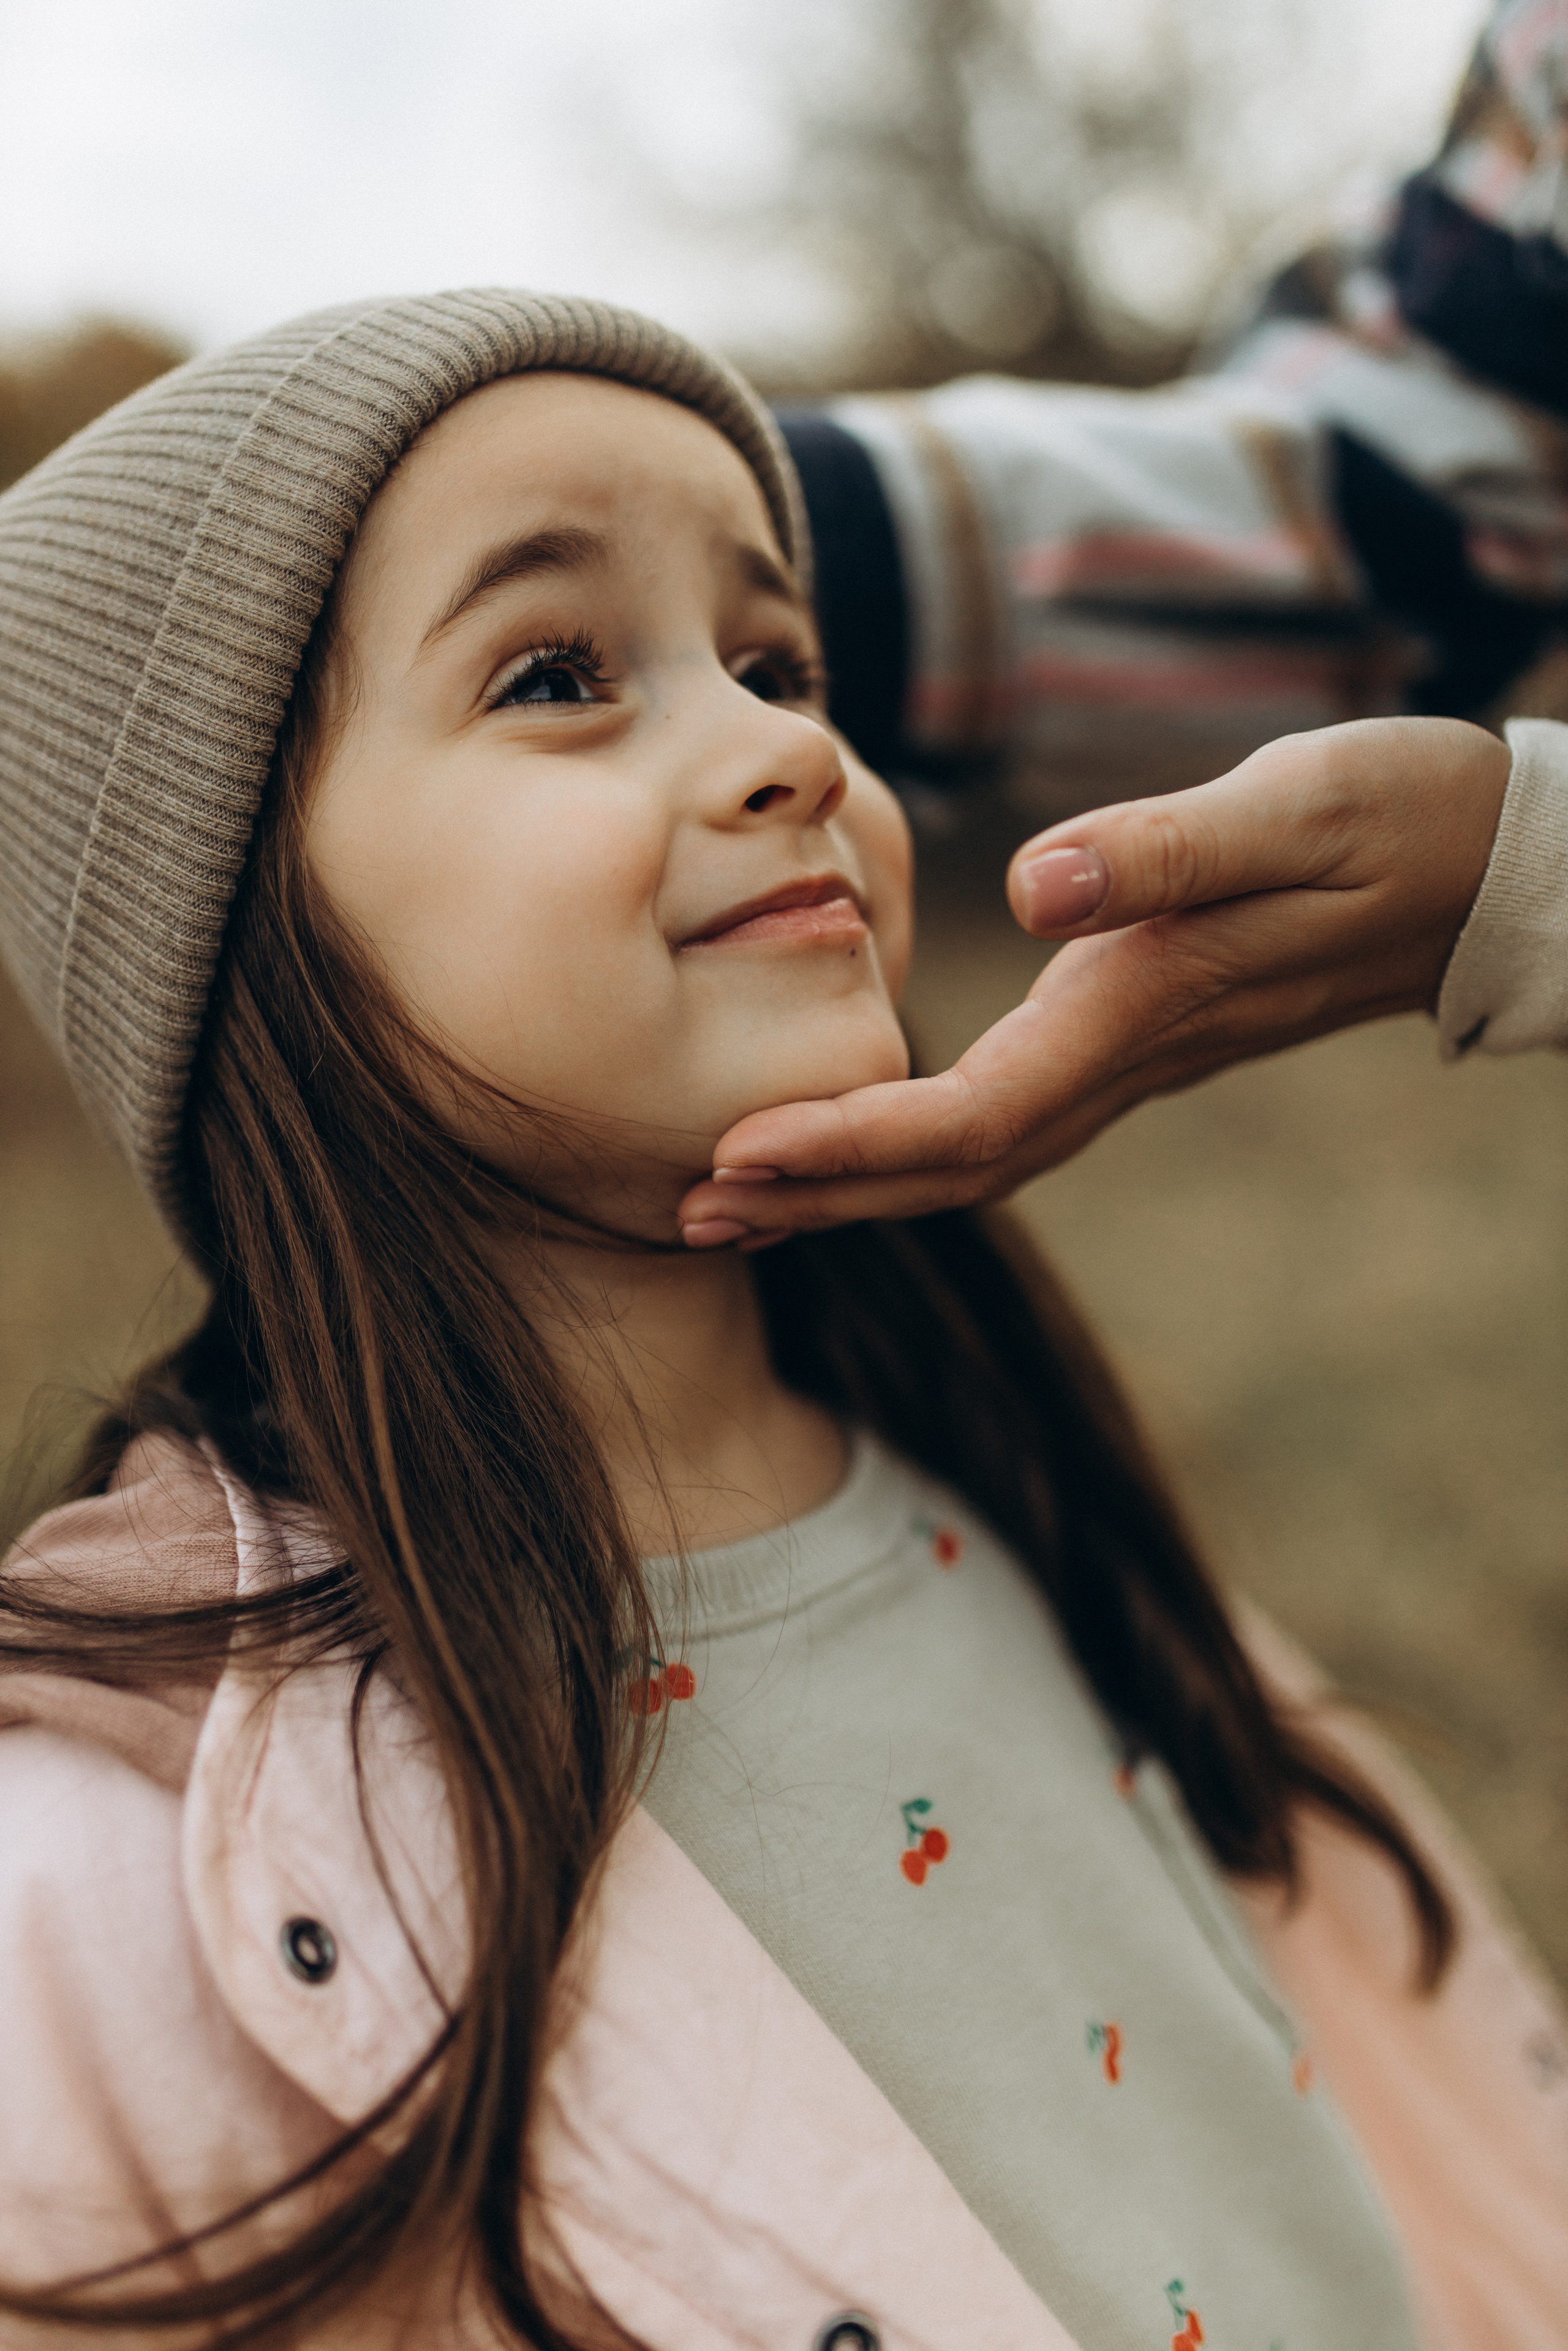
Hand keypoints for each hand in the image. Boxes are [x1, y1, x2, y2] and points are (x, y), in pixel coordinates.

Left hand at [676, 716, 1511, 1240]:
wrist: (1472, 868)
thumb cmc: (1389, 823)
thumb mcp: (1291, 810)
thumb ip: (1169, 849)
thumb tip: (1039, 886)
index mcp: (1136, 1012)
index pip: (969, 1118)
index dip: (849, 1148)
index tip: (736, 1154)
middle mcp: (1122, 1058)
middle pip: (951, 1170)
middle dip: (820, 1197)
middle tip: (688, 1211)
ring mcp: (1127, 1059)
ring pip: (972, 1159)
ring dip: (853, 1187)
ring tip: (737, 1196)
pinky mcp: (1129, 1036)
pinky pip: (1001, 1123)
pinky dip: (909, 1148)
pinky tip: (852, 1139)